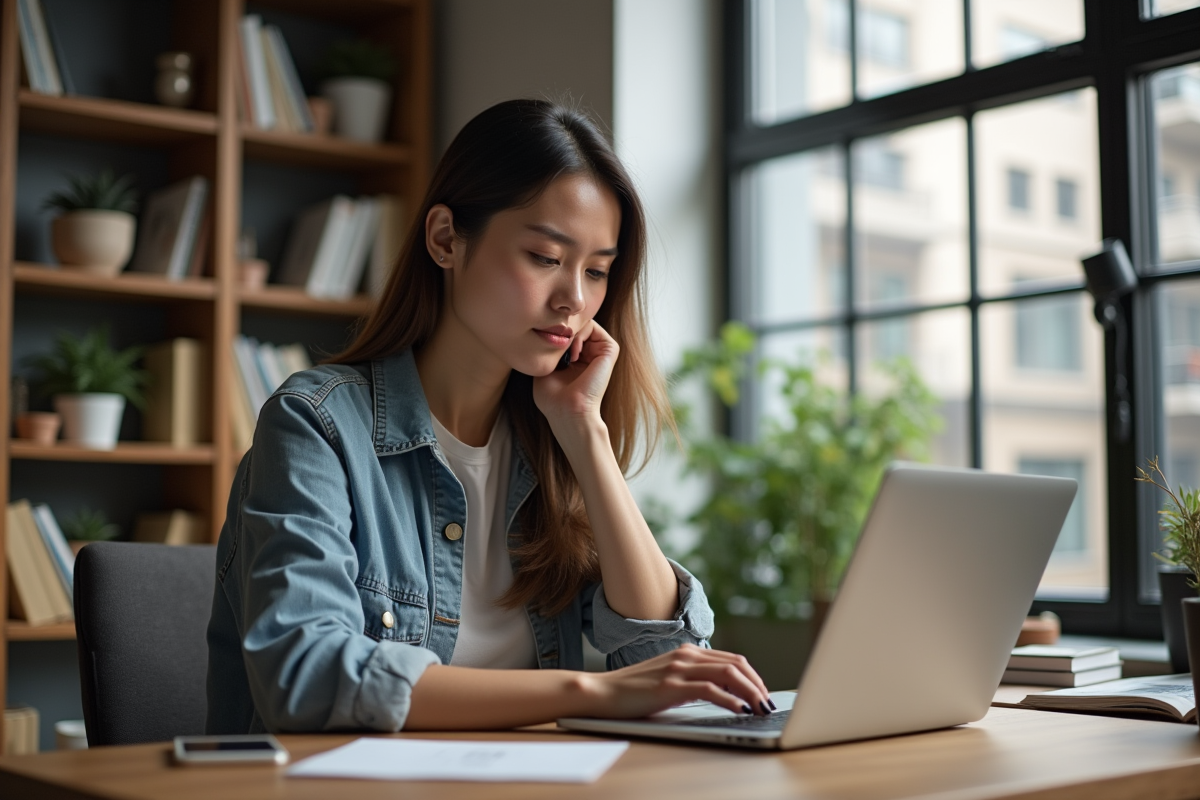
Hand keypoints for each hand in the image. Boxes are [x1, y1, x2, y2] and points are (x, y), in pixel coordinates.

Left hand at [532, 319, 617, 435]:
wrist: (568, 411)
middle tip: (555, 348)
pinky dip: (579, 334)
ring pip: (582, 323)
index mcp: (576, 359)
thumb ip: (547, 350)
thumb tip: (548, 331)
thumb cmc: (553, 398)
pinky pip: (593, 326)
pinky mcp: (609, 350)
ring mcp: (600, 352)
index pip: (565, 332)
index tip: (545, 346)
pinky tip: (573, 354)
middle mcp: (590, 354)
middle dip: (561, 330)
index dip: (553, 332)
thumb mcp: (544, 369)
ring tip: (565, 354)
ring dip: (569, 333)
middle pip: (574, 325)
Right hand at [580, 644, 773, 718]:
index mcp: (688, 652)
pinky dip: (730, 700)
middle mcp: (686, 655)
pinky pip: (710, 690)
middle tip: (768, 704)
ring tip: (760, 708)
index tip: (763, 695)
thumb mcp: (669, 680)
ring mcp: (678, 669)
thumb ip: (693, 681)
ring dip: (750, 692)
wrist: (603, 692)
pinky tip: (740, 710)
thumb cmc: (634, 690)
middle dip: (758, 685)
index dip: (753, 677)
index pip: (732, 660)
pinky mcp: (671, 686)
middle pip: (736, 665)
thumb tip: (722, 695)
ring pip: (728, 674)